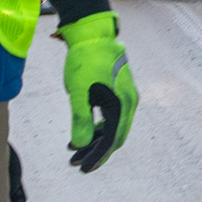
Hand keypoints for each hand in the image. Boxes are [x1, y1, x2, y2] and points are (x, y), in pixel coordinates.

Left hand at [58, 12, 137, 171]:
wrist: (93, 33)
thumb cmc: (86, 59)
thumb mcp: (79, 91)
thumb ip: (81, 119)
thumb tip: (81, 145)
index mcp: (122, 104)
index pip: (111, 140)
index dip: (97, 157)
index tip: (82, 168)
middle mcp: (129, 102)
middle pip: (114, 137)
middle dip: (96, 152)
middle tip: (75, 162)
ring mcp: (126, 96)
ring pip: (113, 127)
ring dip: (95, 140)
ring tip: (73, 149)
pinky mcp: (119, 90)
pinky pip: (111, 116)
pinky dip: (98, 126)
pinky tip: (82, 131)